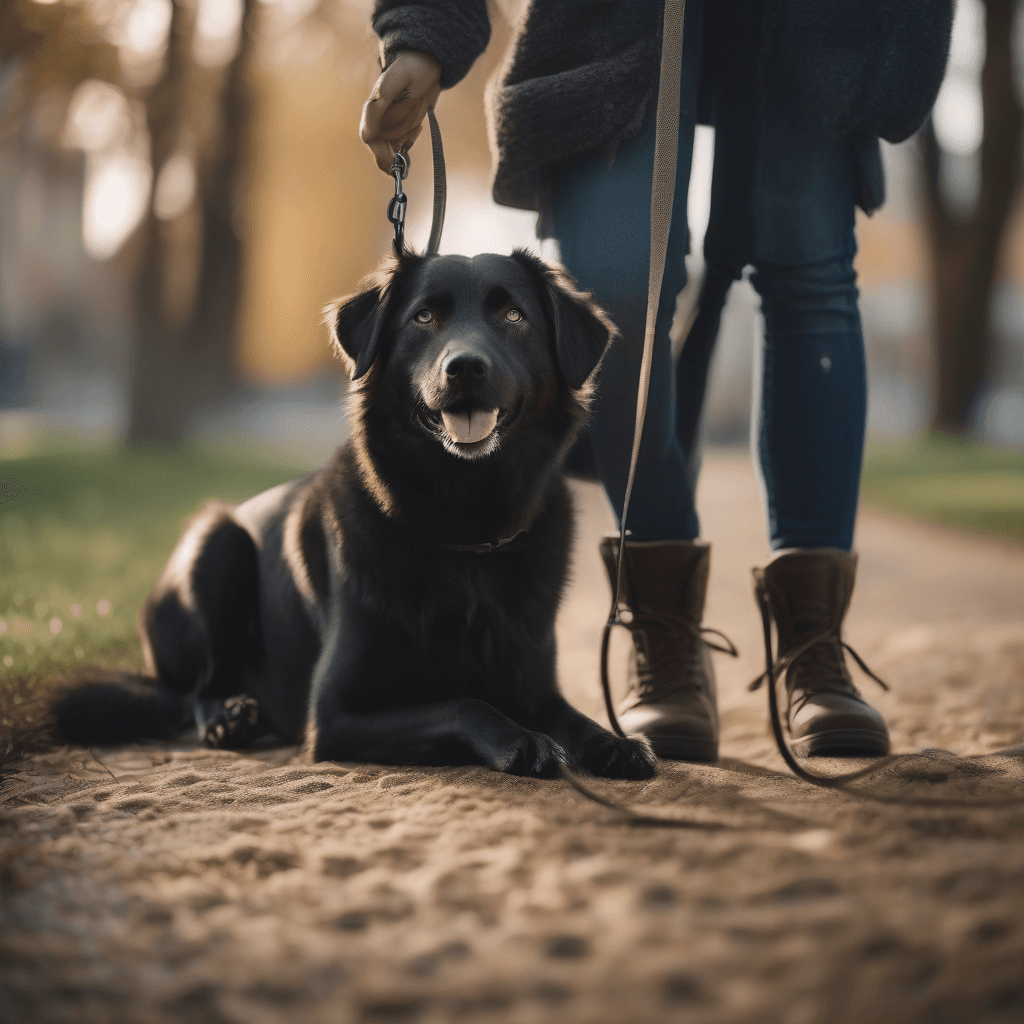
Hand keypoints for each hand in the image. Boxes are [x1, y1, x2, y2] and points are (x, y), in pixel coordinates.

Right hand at [360, 50, 441, 173]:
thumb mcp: (397, 79)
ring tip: (404, 170)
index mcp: (375, 109)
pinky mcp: (405, 129)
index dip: (376, 150)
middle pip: (377, 148)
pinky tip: (409, 161)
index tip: (388, 159)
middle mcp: (381, 120)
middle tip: (397, 172)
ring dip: (395, 163)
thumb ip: (383, 97)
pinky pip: (402, 148)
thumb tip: (371, 114)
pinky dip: (405, 157)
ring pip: (389, 151)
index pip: (368, 135)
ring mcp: (392, 126)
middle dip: (385, 161)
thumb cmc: (412, 67)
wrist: (428, 63)